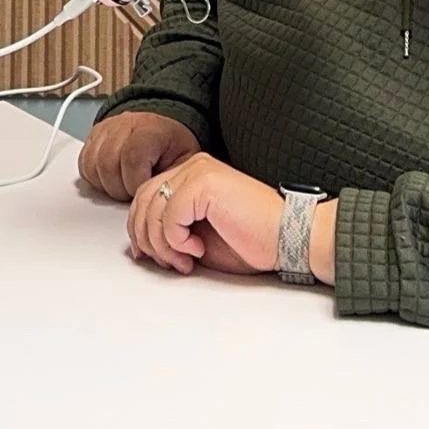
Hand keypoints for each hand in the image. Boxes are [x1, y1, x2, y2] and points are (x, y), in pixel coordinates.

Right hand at [78, 109, 201, 201]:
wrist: (162, 129)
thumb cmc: (173, 146)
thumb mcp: (185, 161)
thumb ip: (173, 181)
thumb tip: (168, 205)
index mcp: (149, 129)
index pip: (131, 158)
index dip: (135, 183)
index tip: (145, 190)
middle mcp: (124, 125)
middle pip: (107, 164)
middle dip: (121, 189)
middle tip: (135, 192)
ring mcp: (106, 129)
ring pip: (92, 165)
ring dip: (107, 185)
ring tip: (125, 185)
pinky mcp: (93, 136)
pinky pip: (84, 163)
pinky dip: (95, 178)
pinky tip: (112, 178)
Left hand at [127, 153, 282, 276]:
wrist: (288, 237)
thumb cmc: (252, 240)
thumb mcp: (200, 236)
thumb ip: (172, 231)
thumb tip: (141, 246)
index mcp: (191, 174)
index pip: (145, 195)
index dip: (140, 227)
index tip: (148, 255)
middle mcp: (191, 166)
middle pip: (142, 199)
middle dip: (147, 237)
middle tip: (168, 262)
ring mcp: (197, 171)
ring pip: (152, 208)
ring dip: (162, 244)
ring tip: (185, 260)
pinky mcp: (203, 183)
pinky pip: (169, 215)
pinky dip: (176, 239)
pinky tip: (197, 249)